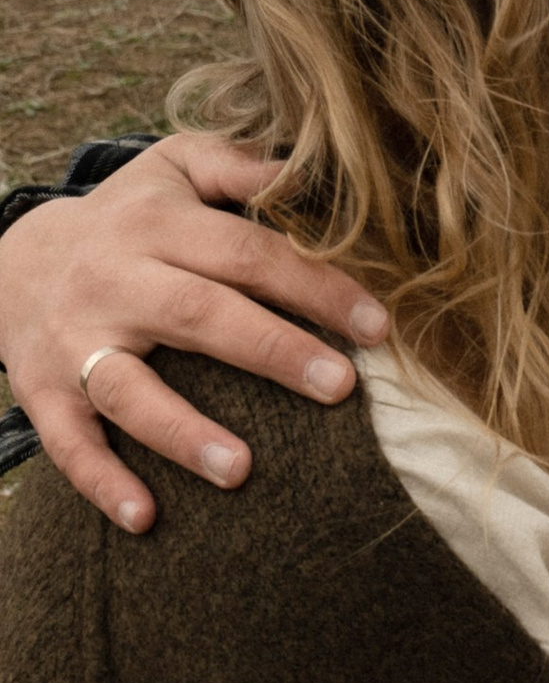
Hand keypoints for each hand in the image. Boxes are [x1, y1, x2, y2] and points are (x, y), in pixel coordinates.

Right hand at [0, 135, 387, 531]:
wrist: (10, 257)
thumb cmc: (126, 219)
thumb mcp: (171, 169)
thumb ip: (238, 163)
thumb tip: (312, 167)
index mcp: (157, 225)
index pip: (247, 254)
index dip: (314, 286)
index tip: (378, 326)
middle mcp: (114, 281)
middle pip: (198, 314)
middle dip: (271, 350)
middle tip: (341, 387)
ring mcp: (75, 341)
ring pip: (128, 389)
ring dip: (183, 433)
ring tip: (243, 471)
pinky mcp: (44, 393)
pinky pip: (70, 443)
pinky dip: (102, 482)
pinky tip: (145, 518)